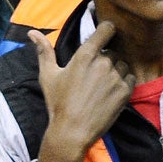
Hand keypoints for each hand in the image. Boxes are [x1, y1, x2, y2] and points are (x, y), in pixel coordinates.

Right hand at [28, 24, 133, 154]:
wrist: (72, 132)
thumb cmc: (58, 103)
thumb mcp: (48, 75)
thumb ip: (44, 51)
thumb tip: (32, 33)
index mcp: (85, 55)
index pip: (107, 29)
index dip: (107, 29)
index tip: (105, 34)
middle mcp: (104, 63)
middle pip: (113, 50)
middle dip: (106, 57)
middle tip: (94, 72)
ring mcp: (116, 77)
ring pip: (123, 64)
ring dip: (116, 69)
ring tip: (102, 84)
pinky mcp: (125, 91)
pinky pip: (130, 78)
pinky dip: (124, 81)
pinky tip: (111, 91)